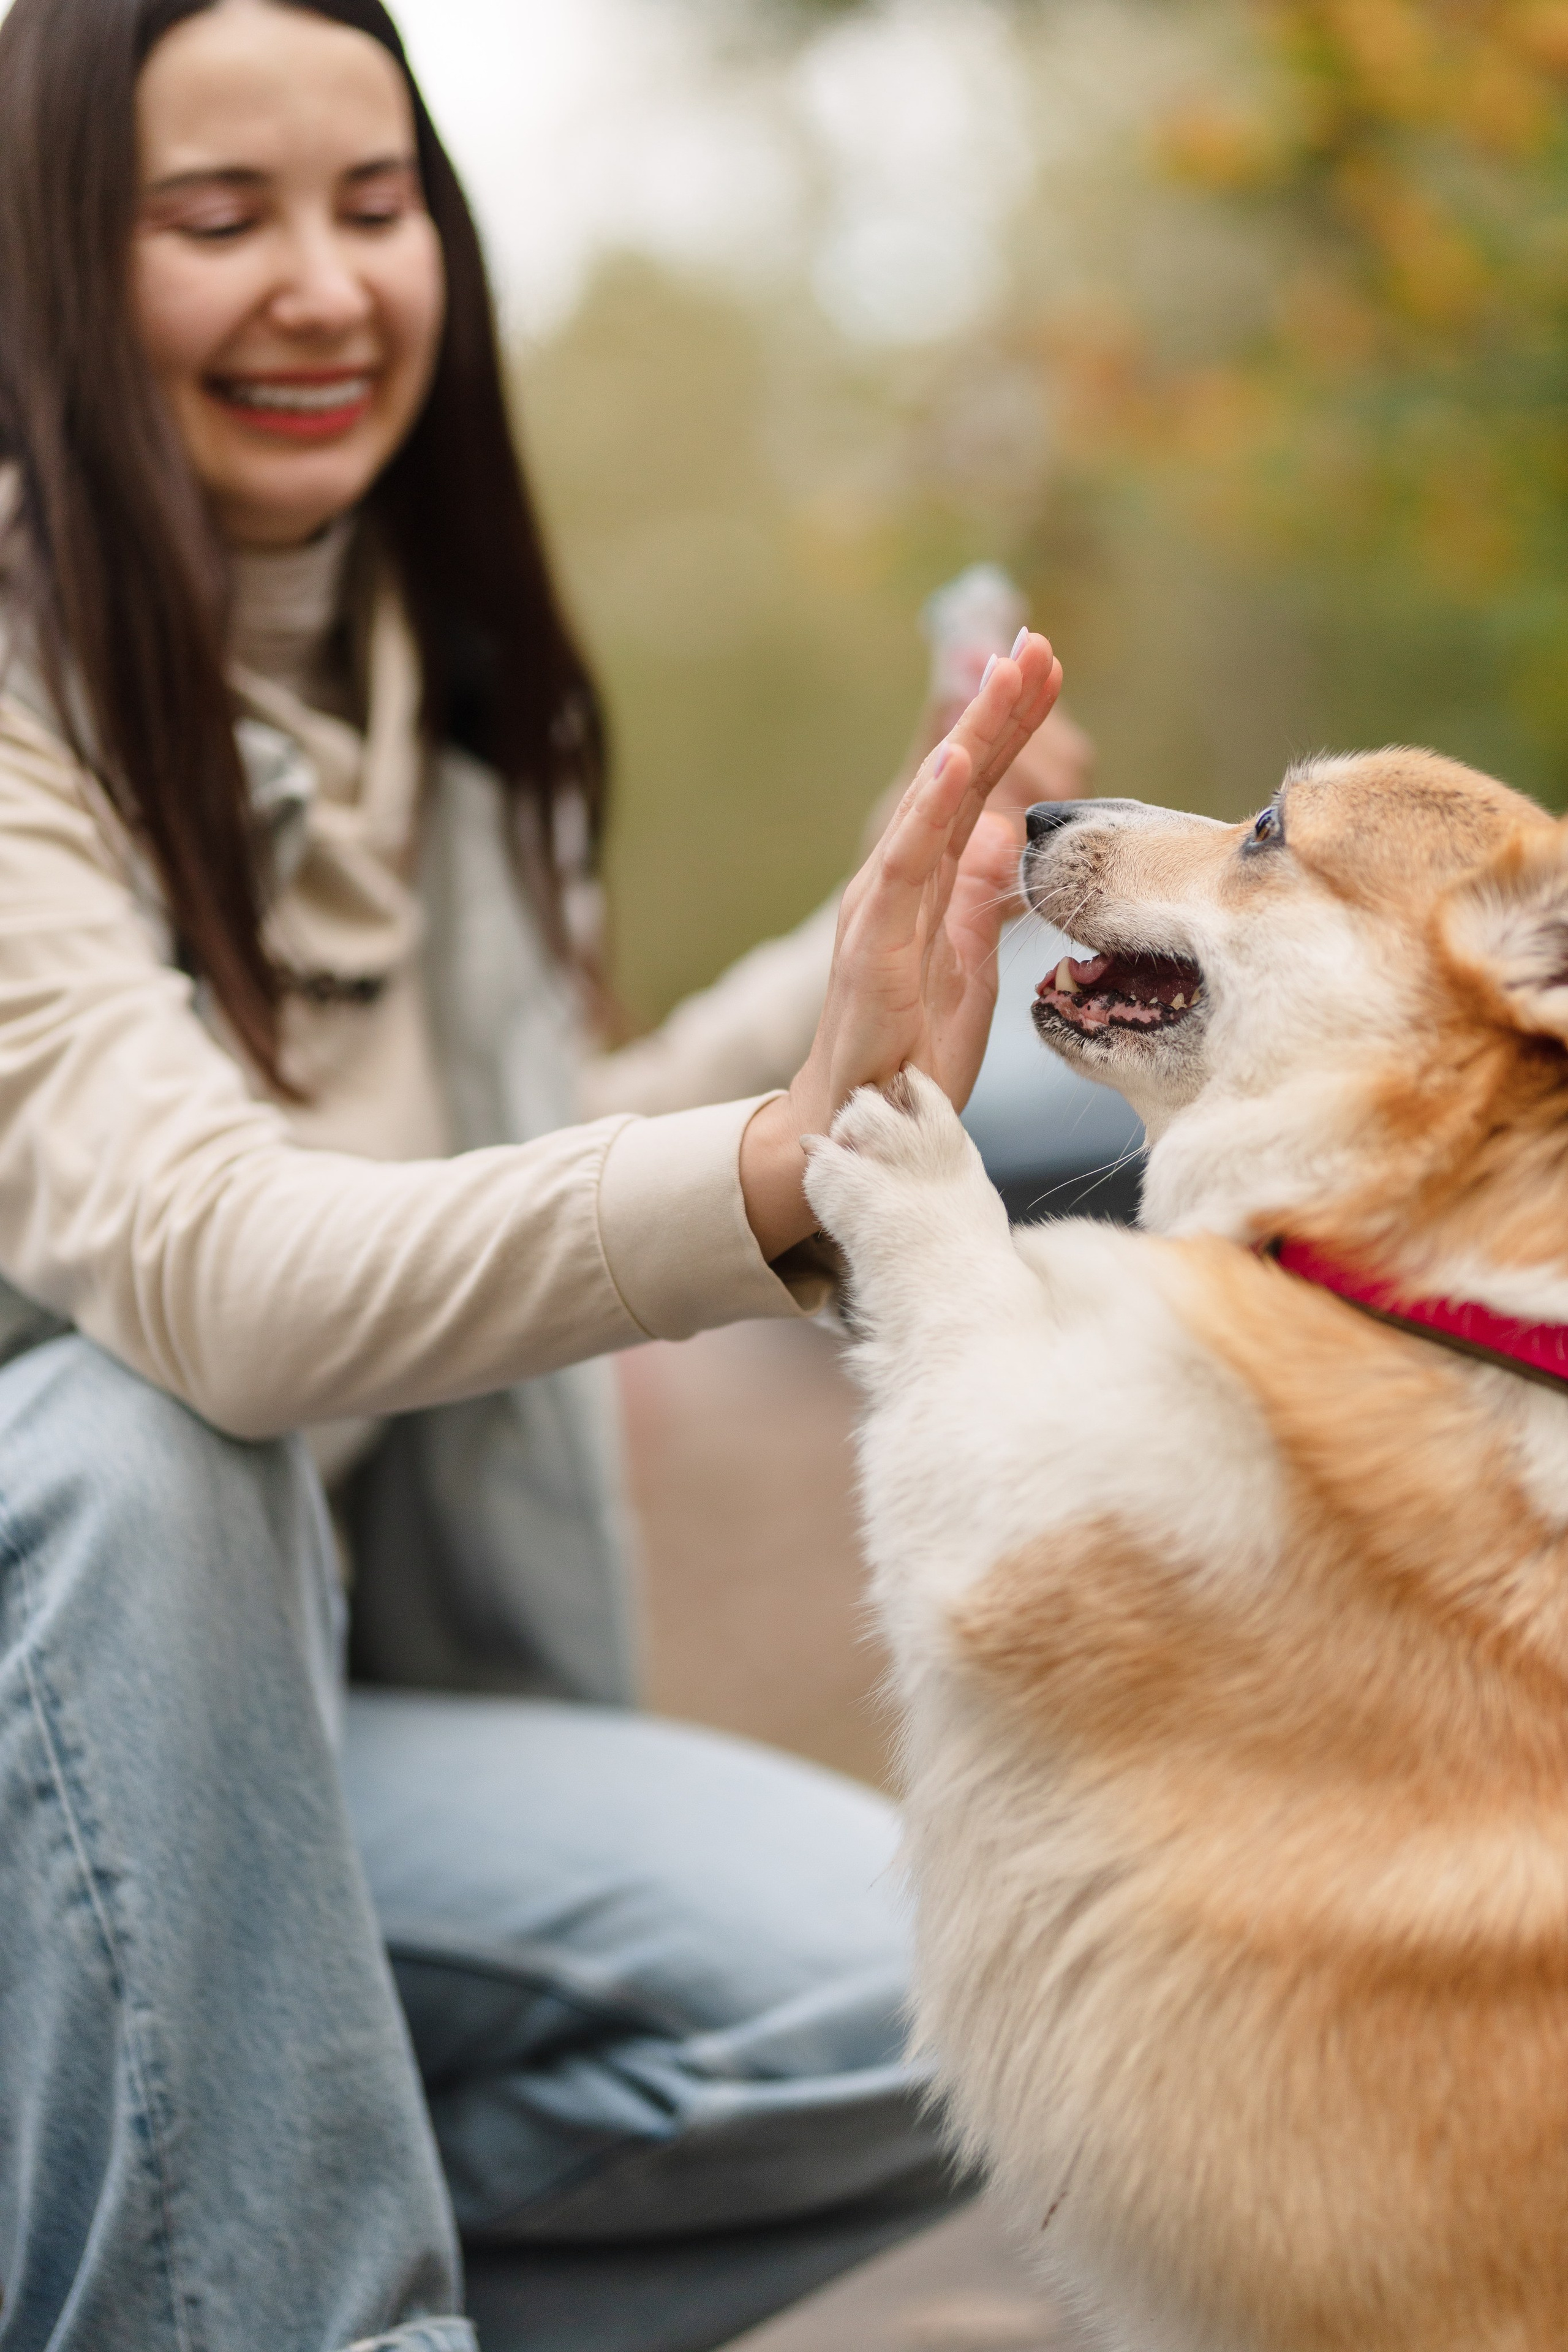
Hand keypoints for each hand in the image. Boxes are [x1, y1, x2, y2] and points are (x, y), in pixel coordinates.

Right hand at [741, 634, 1063, 1258]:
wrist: (856, 1124)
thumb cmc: (909, 1056)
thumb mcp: (969, 974)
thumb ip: (981, 905)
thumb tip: (1010, 839)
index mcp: (927, 890)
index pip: (977, 797)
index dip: (1010, 734)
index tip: (1044, 672)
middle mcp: (899, 885)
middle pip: (957, 783)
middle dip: (996, 712)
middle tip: (1033, 643)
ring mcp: (881, 909)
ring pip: (932, 806)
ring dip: (969, 737)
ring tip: (1003, 673)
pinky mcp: (873, 944)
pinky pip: (906, 866)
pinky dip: (930, 810)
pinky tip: (956, 762)